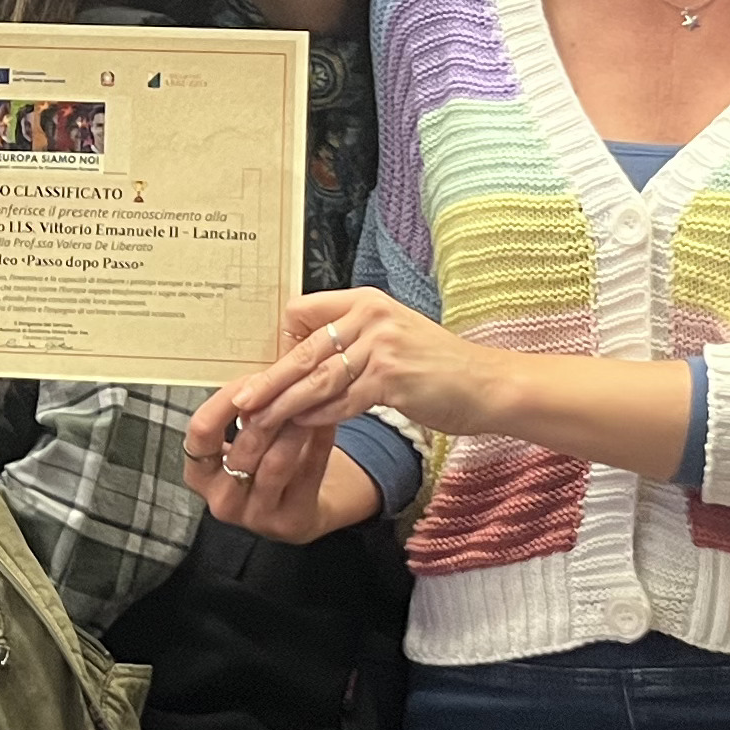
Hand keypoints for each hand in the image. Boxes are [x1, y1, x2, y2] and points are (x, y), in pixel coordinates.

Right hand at [182, 375, 373, 543]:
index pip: (201, 431)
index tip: (251, 380)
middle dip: (270, 409)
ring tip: (311, 399)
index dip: (226, 400)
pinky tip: (328, 418)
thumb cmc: (260, 465)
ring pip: (277, 461)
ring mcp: (256, 516)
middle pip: (245, 446)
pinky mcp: (291, 521)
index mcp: (199, 474)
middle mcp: (222, 500)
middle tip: (291, 382)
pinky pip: (309, 473)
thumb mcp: (237, 443)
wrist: (293, 510)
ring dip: (296, 425)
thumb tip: (258, 371)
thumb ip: (239, 412)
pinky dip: (320, 441)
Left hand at [206, 289, 519, 459]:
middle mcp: (371, 316)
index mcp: (367, 301)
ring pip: (318, 377)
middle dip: (269, 378)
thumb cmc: (439, 367)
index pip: (303, 312)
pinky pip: (343, 400)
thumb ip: (354, 340)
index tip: (268, 370)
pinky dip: (320, 417)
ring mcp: (383, 346)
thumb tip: (306, 358)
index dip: (283, 342)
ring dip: (285, 403)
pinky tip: (300, 428)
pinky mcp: (393, 378)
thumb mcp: (394, 337)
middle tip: (241, 399)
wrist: (489, 385)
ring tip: (259, 420)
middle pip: (305, 349)